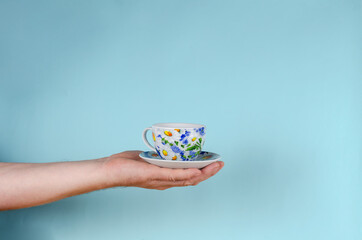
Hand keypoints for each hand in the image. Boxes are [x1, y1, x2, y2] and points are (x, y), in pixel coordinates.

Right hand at [103, 151, 223, 189]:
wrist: (112, 168)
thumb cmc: (130, 174)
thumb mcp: (153, 174)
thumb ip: (173, 175)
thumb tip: (195, 173)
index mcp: (168, 181)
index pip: (193, 178)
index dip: (208, 172)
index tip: (218, 163)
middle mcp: (167, 176)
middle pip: (191, 173)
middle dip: (207, 168)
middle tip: (218, 160)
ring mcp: (161, 169)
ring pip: (183, 167)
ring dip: (196, 162)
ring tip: (206, 156)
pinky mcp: (155, 161)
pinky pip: (172, 159)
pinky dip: (182, 156)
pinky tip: (184, 151)